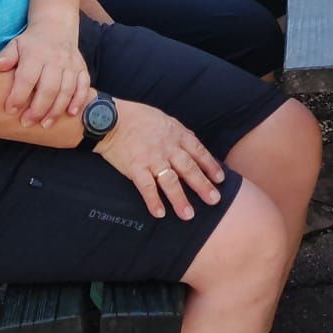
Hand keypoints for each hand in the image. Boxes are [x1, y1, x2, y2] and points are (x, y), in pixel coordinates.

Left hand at [0, 18, 89, 126]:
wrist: (56, 26)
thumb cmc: (31, 43)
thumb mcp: (16, 44)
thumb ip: (7, 56)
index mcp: (36, 55)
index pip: (27, 78)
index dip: (19, 96)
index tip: (10, 110)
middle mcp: (55, 60)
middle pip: (49, 88)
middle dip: (38, 109)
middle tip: (27, 123)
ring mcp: (70, 64)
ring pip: (66, 90)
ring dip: (57, 109)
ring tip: (45, 124)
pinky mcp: (81, 68)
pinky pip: (83, 85)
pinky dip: (79, 100)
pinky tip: (71, 113)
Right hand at [93, 99, 225, 220]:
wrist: (112, 119)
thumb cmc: (138, 117)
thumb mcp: (165, 119)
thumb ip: (179, 134)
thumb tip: (193, 146)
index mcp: (176, 134)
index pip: (199, 151)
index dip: (210, 166)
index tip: (220, 179)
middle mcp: (168, 147)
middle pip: (189, 169)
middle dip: (203, 186)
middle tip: (215, 200)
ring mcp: (152, 158)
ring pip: (170, 181)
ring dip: (180, 199)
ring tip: (188, 215)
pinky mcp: (136, 167)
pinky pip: (147, 187)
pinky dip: (153, 200)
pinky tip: (159, 213)